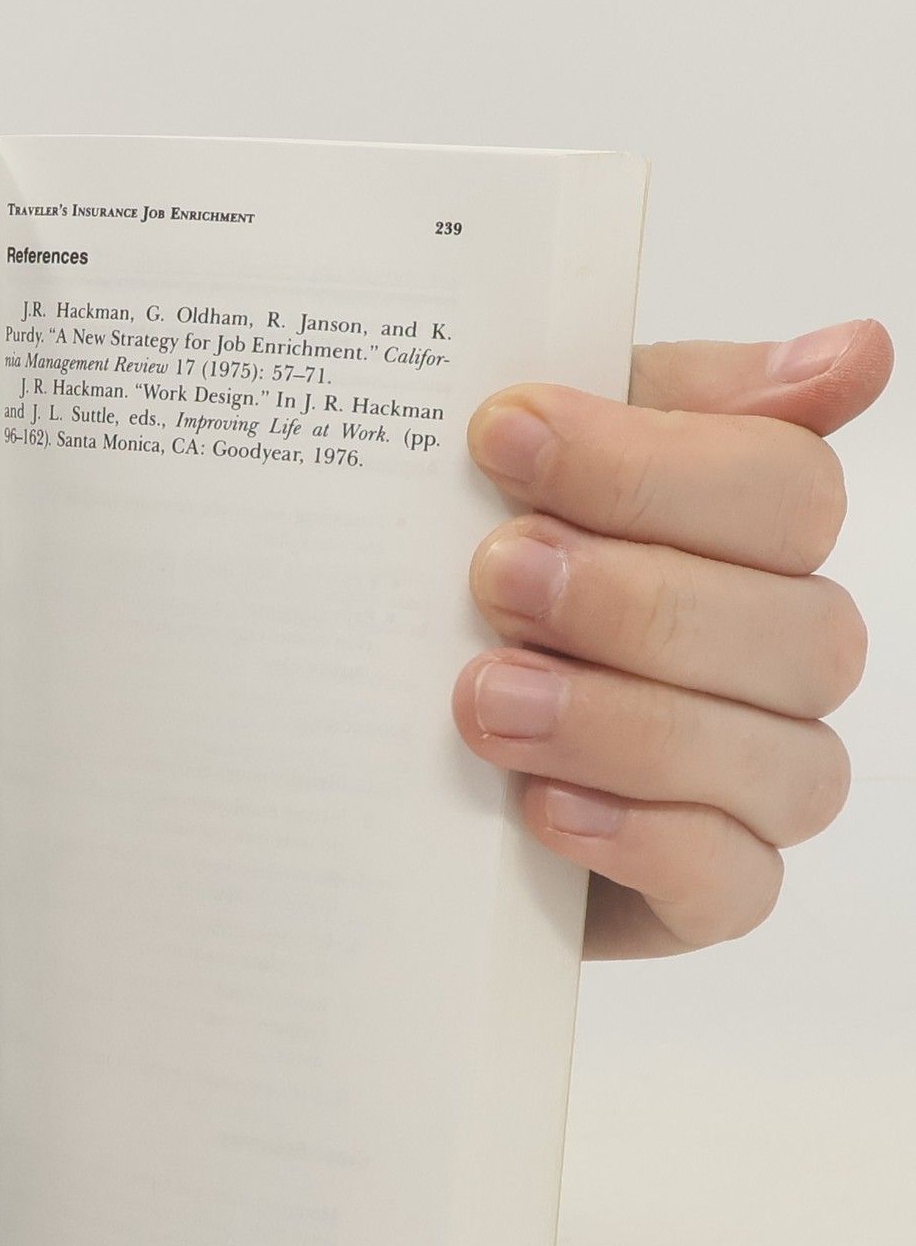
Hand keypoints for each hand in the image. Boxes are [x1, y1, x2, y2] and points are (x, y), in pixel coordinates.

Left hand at [453, 320, 893, 957]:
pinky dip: (641, 842)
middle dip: (631, 599)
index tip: (500, 435)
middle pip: (796, 627)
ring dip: (624, 723)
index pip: (785, 489)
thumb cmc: (472, 593)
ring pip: (778, 760)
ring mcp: (759, 783)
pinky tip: (543, 807)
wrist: (389, 754)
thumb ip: (665, 399)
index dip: (647, 465)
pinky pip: (733, 883)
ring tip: (487, 700)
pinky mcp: (707, 892)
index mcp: (757, 540)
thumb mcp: (532, 470)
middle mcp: (784, 657)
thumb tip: (856, 354)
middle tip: (494, 579)